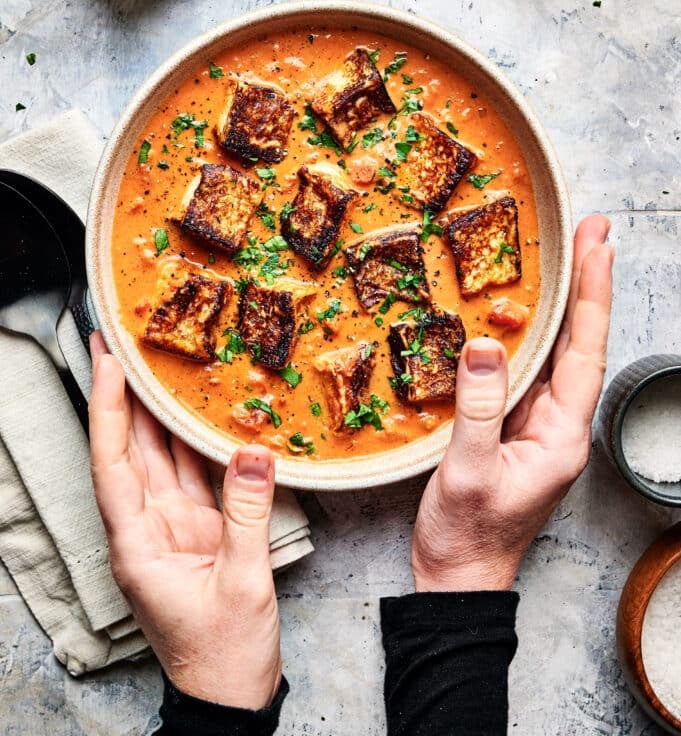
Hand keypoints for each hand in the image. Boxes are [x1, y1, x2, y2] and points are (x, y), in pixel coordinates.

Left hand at [89, 333, 281, 708]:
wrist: (229, 698)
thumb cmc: (223, 655)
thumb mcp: (241, 584)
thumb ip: (248, 514)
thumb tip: (255, 451)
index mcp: (137, 545)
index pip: (112, 463)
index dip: (107, 409)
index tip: (108, 362)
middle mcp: (146, 529)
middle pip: (129, 451)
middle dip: (122, 396)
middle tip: (121, 343)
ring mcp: (172, 527)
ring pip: (160, 457)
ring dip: (156, 412)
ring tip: (158, 362)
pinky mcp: (199, 531)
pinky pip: (194, 476)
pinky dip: (197, 443)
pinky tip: (202, 411)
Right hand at [411, 214, 613, 591]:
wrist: (458, 577)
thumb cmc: (468, 535)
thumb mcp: (469, 471)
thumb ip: (479, 409)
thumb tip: (483, 344)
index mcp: (562, 435)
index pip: (585, 351)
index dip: (592, 294)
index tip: (597, 246)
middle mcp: (558, 424)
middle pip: (580, 342)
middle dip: (587, 283)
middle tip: (590, 230)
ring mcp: (538, 425)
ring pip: (556, 352)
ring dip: (563, 302)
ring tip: (565, 254)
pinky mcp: (514, 427)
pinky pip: (527, 370)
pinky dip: (529, 332)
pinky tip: (521, 311)